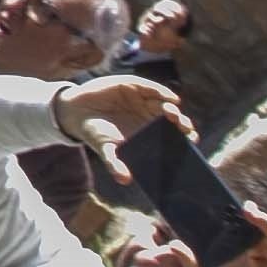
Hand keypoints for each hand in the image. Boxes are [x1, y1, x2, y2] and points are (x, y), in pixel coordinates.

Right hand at [49, 72, 186, 156]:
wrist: (75, 111)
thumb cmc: (95, 134)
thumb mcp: (105, 149)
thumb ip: (115, 163)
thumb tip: (124, 180)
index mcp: (148, 134)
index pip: (172, 137)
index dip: (184, 139)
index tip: (191, 143)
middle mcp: (149, 117)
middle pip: (174, 120)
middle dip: (182, 124)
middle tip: (185, 129)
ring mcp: (142, 101)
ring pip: (165, 104)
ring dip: (172, 109)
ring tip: (172, 114)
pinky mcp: (133, 86)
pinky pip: (151, 89)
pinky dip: (161, 92)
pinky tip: (169, 99)